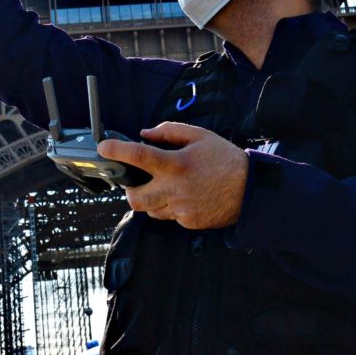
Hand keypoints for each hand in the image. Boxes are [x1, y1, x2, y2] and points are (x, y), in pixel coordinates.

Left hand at [97, 122, 248, 229]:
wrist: (251, 189)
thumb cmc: (224, 158)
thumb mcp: (199, 136)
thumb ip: (169, 132)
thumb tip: (145, 135)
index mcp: (177, 164)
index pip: (139, 156)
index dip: (117, 150)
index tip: (104, 147)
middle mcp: (176, 189)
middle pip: (134, 198)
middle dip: (129, 190)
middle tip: (138, 180)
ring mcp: (182, 209)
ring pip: (150, 210)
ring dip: (151, 198)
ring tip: (167, 186)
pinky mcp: (189, 222)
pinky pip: (169, 216)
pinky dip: (170, 206)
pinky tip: (185, 195)